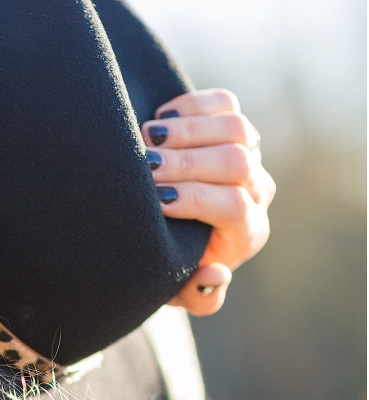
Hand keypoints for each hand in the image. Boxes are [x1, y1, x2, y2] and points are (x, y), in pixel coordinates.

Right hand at [141, 89, 275, 315]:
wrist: (166, 229)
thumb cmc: (169, 262)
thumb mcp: (177, 289)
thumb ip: (198, 296)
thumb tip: (217, 273)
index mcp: (246, 233)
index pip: (234, 208)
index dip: (196, 199)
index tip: (157, 200)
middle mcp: (255, 191)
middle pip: (236, 163)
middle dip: (186, 162)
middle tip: (144, 165)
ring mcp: (249, 155)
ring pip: (235, 129)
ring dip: (188, 131)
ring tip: (146, 138)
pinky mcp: (233, 127)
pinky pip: (224, 104)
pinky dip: (192, 105)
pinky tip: (160, 119)